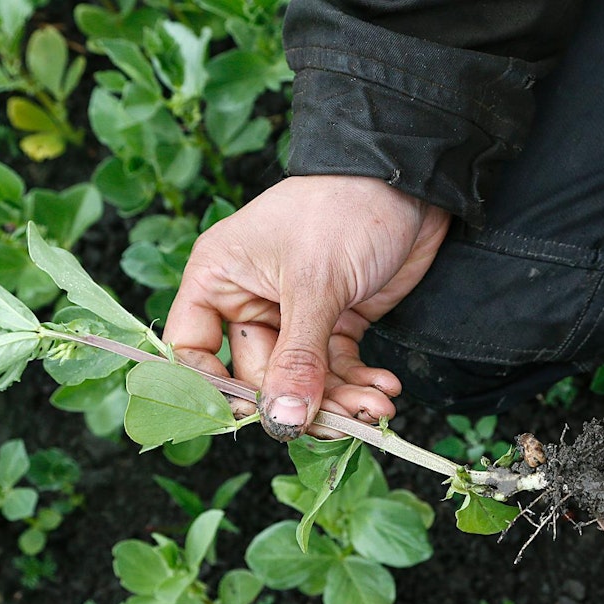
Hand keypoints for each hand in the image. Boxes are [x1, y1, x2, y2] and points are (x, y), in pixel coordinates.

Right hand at [162, 175, 450, 439]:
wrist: (411, 181)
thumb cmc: (344, 206)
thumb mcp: (315, 283)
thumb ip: (298, 357)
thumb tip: (283, 419)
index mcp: (219, 278)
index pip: (193, 348)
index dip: (213, 387)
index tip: (250, 418)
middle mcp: (249, 299)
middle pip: (257, 375)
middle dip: (299, 400)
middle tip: (338, 422)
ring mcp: (294, 313)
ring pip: (302, 378)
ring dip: (339, 399)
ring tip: (376, 407)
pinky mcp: (335, 320)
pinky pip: (336, 367)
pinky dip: (359, 383)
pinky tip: (384, 388)